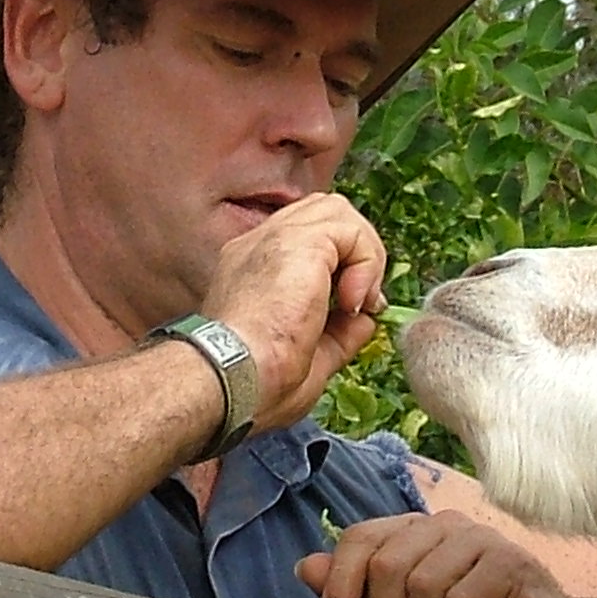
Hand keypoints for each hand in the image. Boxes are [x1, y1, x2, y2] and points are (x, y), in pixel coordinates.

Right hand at [198, 193, 389, 428]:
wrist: (231, 380)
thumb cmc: (255, 384)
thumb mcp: (309, 359)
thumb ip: (339, 334)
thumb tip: (366, 319)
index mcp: (251, 268)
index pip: (306, 240)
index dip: (340, 267)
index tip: (352, 311)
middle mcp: (258, 244)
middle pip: (323, 214)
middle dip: (355, 251)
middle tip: (361, 303)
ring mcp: (275, 237)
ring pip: (339, 213)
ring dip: (363, 254)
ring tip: (358, 302)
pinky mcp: (298, 241)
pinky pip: (350, 230)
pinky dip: (366, 263)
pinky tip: (352, 302)